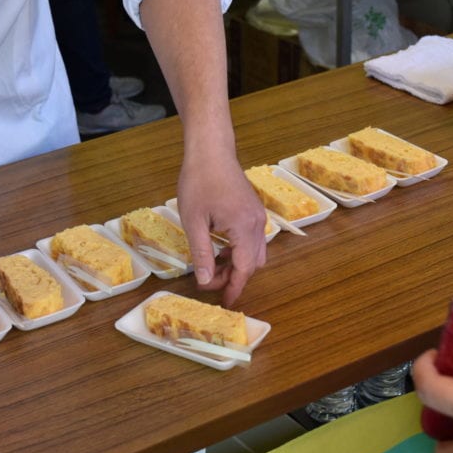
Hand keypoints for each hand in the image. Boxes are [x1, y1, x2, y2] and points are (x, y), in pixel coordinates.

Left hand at [176, 149, 266, 306]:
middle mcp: (257, 223)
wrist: (211, 150)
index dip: (234, 287)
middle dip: (234, 277)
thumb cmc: (199, 181)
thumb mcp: (194, 221)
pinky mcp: (253, 210)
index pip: (244, 268)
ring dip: (237, 264)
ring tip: (211, 265)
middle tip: (209, 281)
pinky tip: (219, 248)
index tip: (224, 302)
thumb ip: (202, 253)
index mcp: (244, 227)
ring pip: (255, 252)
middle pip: (254, 263)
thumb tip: (205, 281)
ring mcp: (258, 215)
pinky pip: (252, 239)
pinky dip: (239, 250)